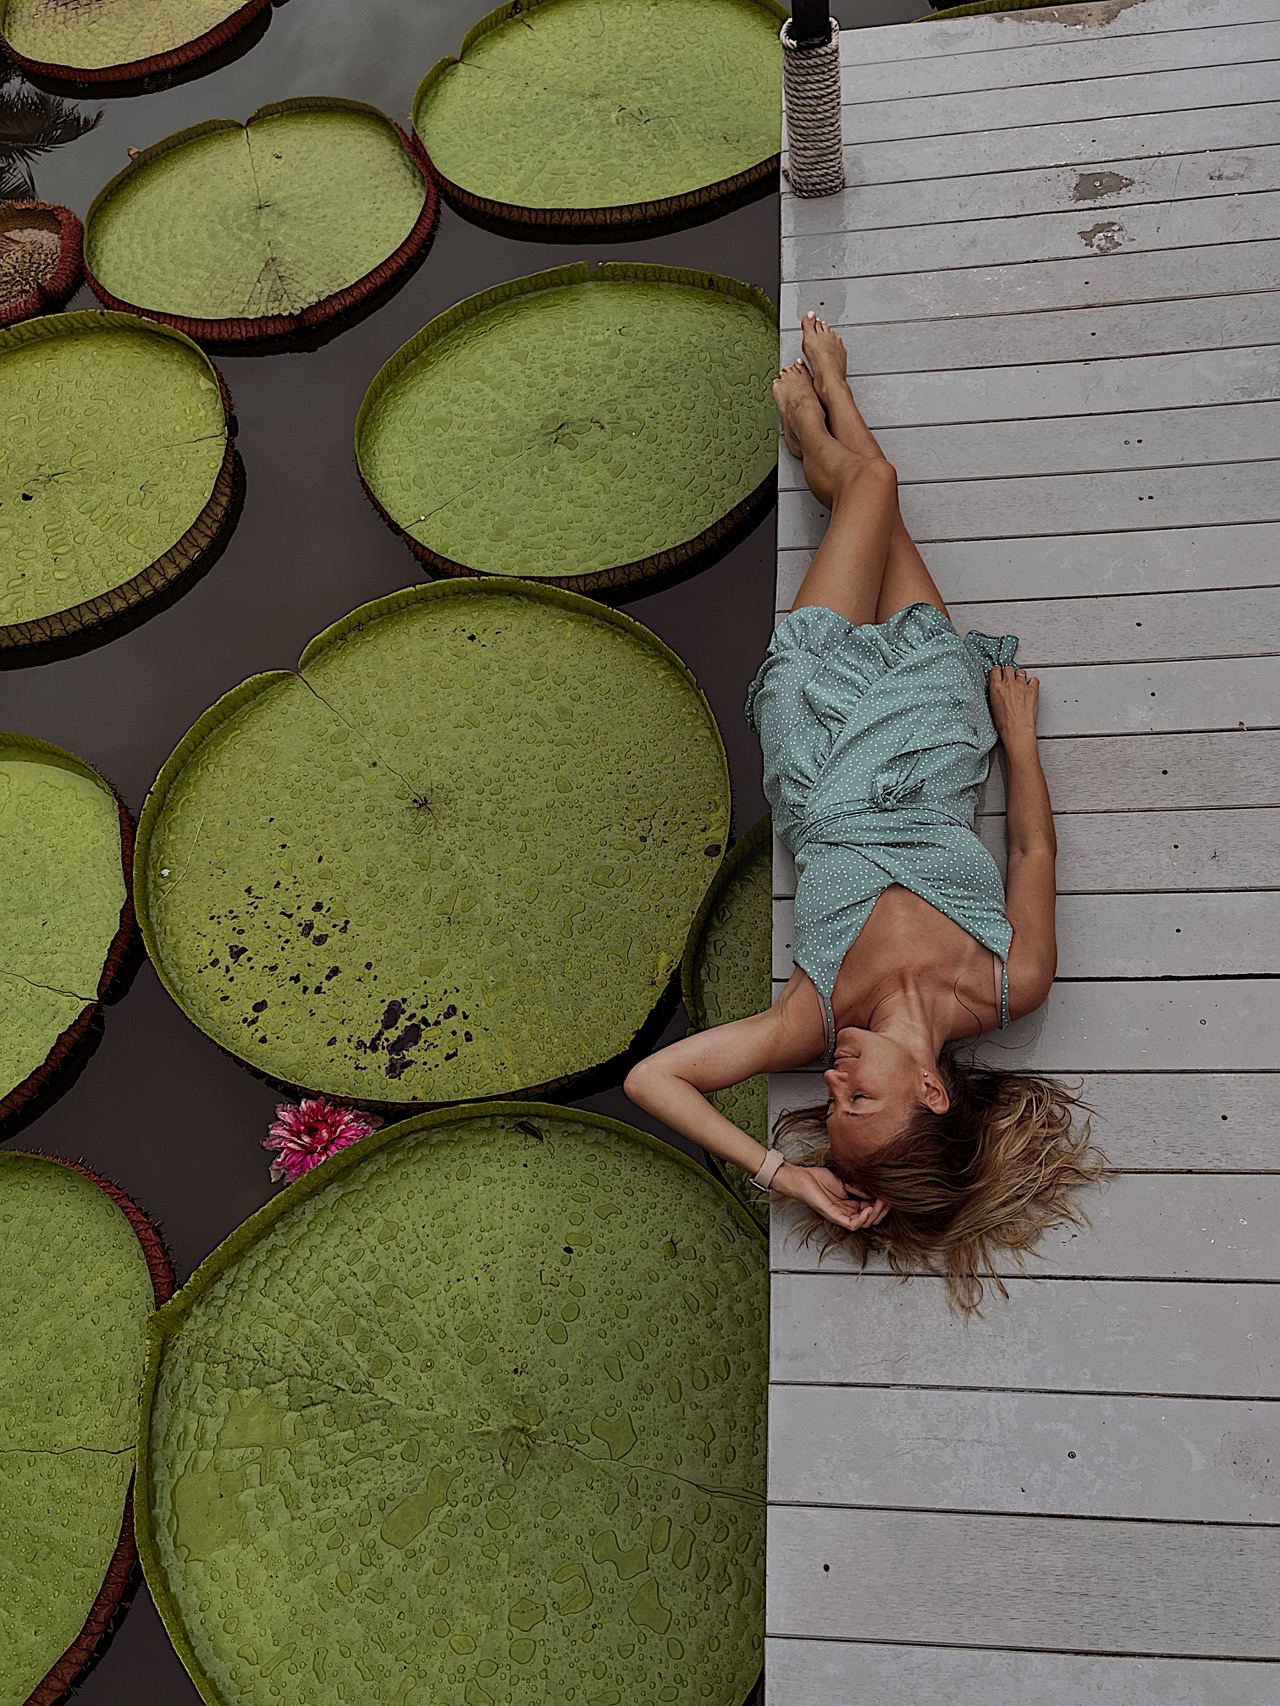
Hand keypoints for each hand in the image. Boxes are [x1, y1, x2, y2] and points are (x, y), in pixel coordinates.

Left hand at [773, 1162, 887, 1232]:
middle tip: (889, 1200)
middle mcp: (846, 1212)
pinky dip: (863, 1218)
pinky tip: (869, 1208)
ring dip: (875, 1214)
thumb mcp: (844, 1180)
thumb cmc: (818, 1178)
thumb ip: (858, 1186)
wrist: (801, 1178)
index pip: (871, 1209)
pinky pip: (852, 1224)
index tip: (889, 1195)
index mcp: (850, 1204)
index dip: (882, 1204)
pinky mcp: (833, 1216)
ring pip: (863, 1223)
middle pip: (870, 1218)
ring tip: (881, 1203)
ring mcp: (840, 1215)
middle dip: (882, 1210)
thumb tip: (874, 1190)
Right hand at [988, 664, 1039, 743]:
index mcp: (996, 687)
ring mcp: (1021, 685)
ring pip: (1021, 672)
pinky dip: (1032, 681)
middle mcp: (1008, 684)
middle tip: (1009, 676)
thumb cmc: (1004, 723)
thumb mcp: (992, 707)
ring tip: (1020, 682)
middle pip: (1008, 668)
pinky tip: (1030, 686)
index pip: (995, 670)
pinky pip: (1034, 679)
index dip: (997, 670)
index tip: (998, 671)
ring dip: (1020, 676)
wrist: (1017, 729)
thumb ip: (994, 695)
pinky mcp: (1032, 690)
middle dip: (1008, 671)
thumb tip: (997, 691)